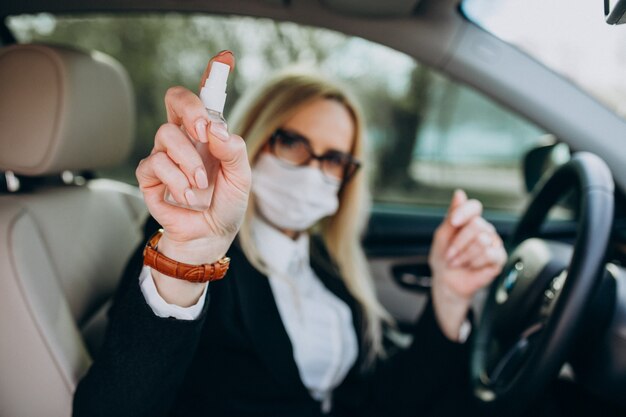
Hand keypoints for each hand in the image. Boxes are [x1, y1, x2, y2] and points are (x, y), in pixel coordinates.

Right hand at [135, 51, 250, 305]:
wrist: (210, 236)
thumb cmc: (226, 204)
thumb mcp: (241, 178)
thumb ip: (233, 150)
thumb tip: (216, 129)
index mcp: (208, 134)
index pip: (203, 99)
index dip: (210, 77)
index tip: (223, 60)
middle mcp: (185, 139)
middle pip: (175, 100)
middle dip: (191, 111)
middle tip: (205, 132)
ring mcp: (165, 155)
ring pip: (165, 136)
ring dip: (187, 162)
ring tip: (201, 186)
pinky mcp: (150, 176)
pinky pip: (153, 164)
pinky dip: (174, 180)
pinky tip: (187, 197)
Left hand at [428, 190, 506, 340]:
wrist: (448, 281)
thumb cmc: (444, 257)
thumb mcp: (442, 236)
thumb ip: (452, 215)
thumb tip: (460, 193)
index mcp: (469, 221)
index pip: (474, 207)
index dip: (464, 212)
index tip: (454, 222)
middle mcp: (484, 229)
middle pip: (476, 225)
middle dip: (458, 243)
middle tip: (451, 254)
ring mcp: (493, 243)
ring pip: (482, 240)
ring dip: (464, 255)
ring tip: (458, 262)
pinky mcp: (499, 258)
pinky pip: (490, 254)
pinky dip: (475, 262)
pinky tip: (471, 266)